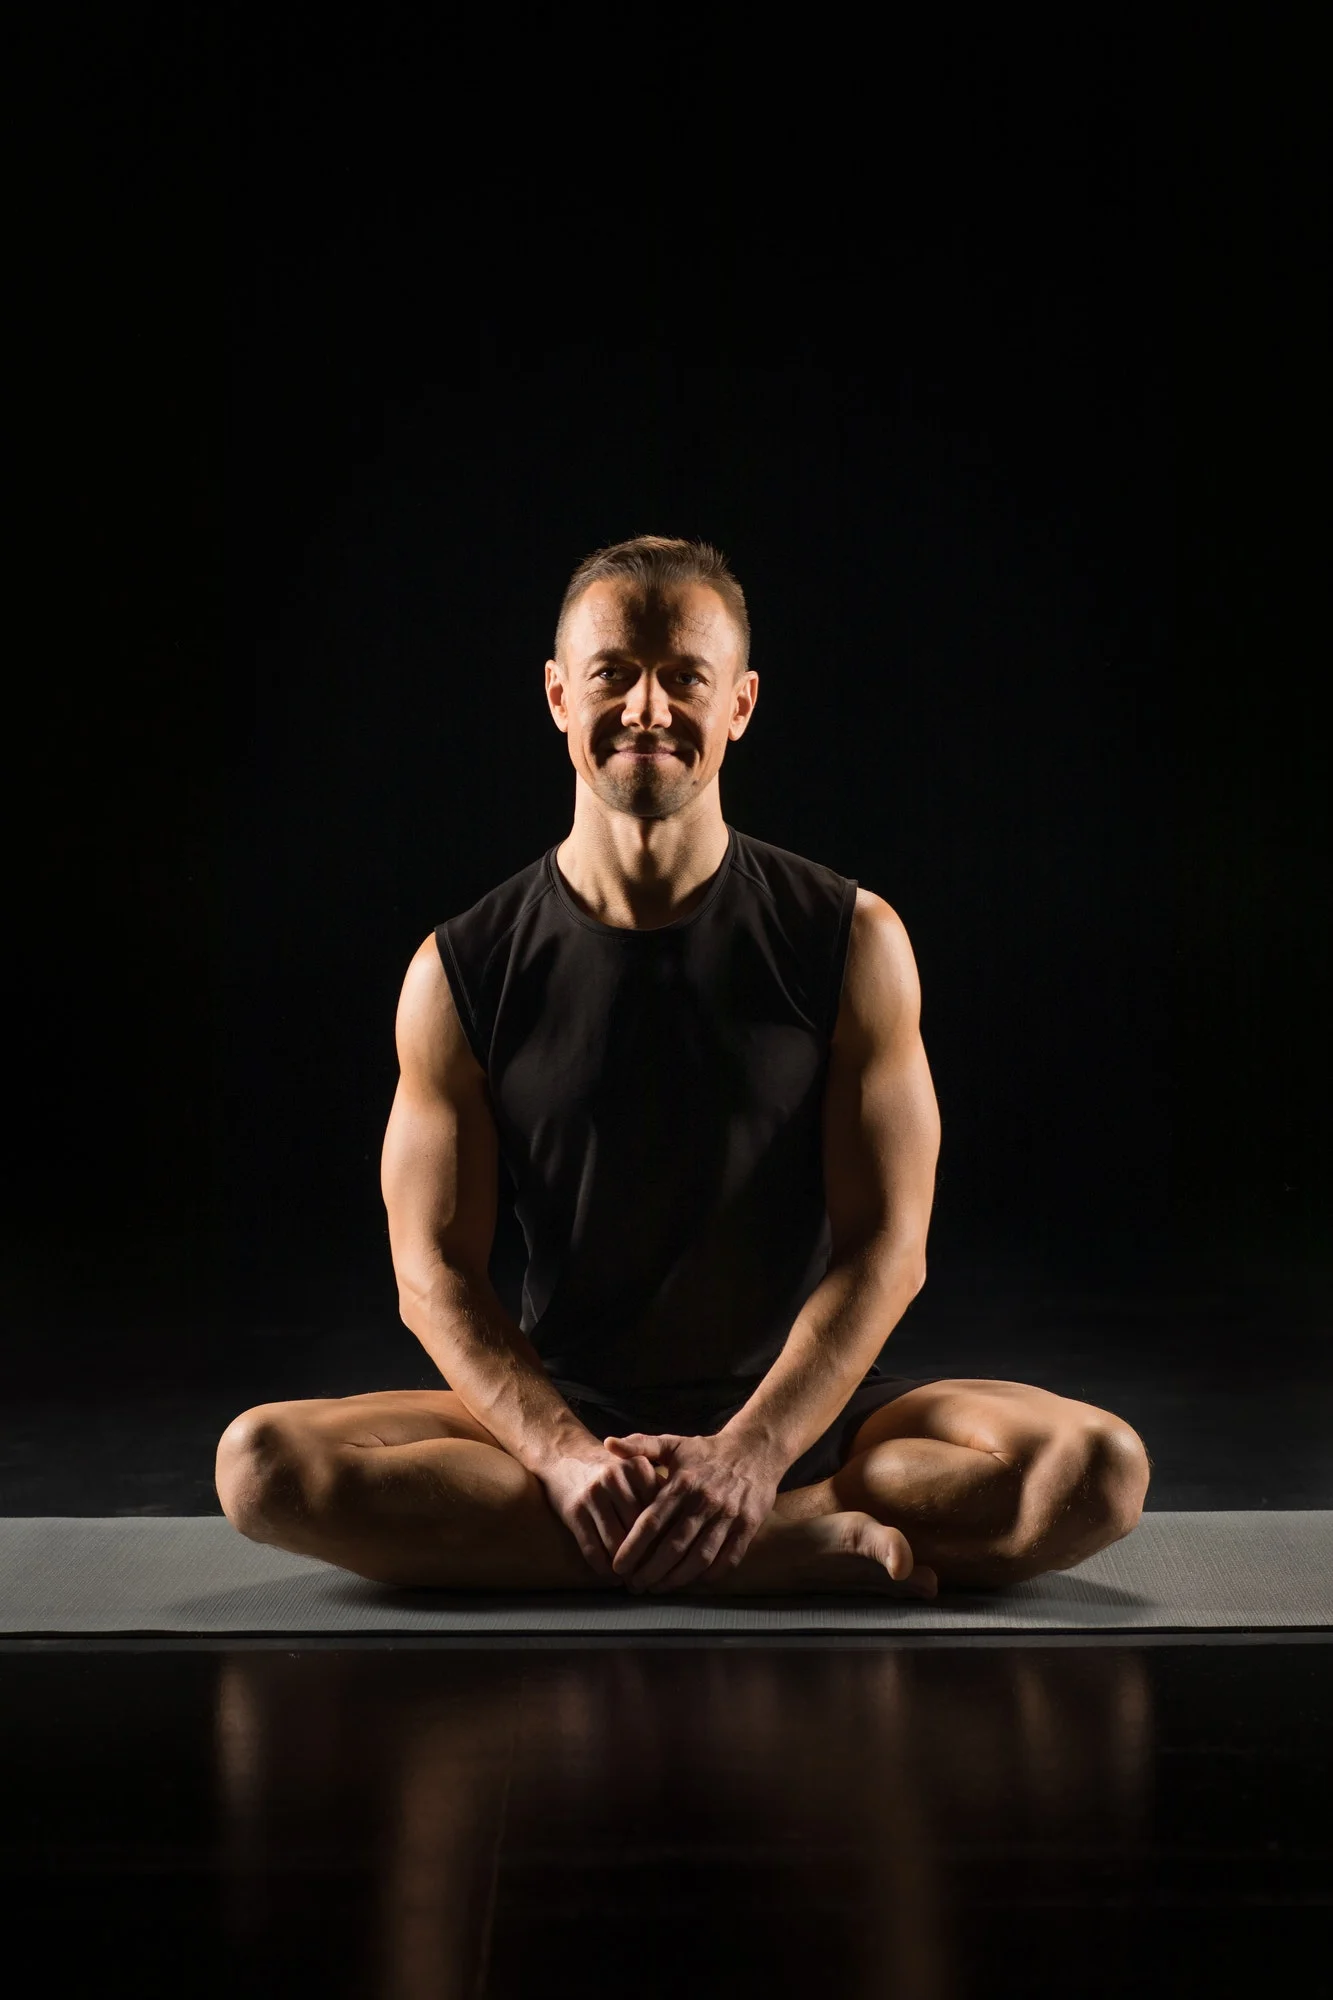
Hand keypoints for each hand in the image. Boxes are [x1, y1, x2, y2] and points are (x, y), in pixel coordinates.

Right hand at [537, 1439, 662, 1581]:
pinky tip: (612, 1577)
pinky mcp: (574, 1511)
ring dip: (626, 1569)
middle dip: (648, 1559)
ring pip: (616, 1544)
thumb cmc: (611, 1470)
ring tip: (635, 1583)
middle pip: (639, 1531)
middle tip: (656, 1579)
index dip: (667, 1540)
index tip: (674, 1560)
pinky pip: (592, 1549)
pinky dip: (604, 1569)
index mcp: (637, 1467)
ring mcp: (593, 1495)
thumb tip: (683, 1530)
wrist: (566, 1455)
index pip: (660, 1512)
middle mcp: (615, 1479)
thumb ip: (659, 1492)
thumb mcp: (636, 1470)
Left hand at [603, 1431, 783, 1593]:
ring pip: (700, 1557)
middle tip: (633, 1585)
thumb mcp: (673, 1443)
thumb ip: (640, 1445)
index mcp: (683, 1482)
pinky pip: (728, 1559)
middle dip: (650, 1570)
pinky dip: (710, 1575)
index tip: (618, 1566)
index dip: (633, 1546)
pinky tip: (692, 1582)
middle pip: (673, 1546)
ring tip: (657, 1588)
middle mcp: (705, 1501)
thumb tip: (609, 1443)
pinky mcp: (748, 1526)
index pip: (652, 1520)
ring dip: (676, 1578)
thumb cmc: (707, 1451)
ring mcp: (728, 1515)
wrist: (756, 1449)